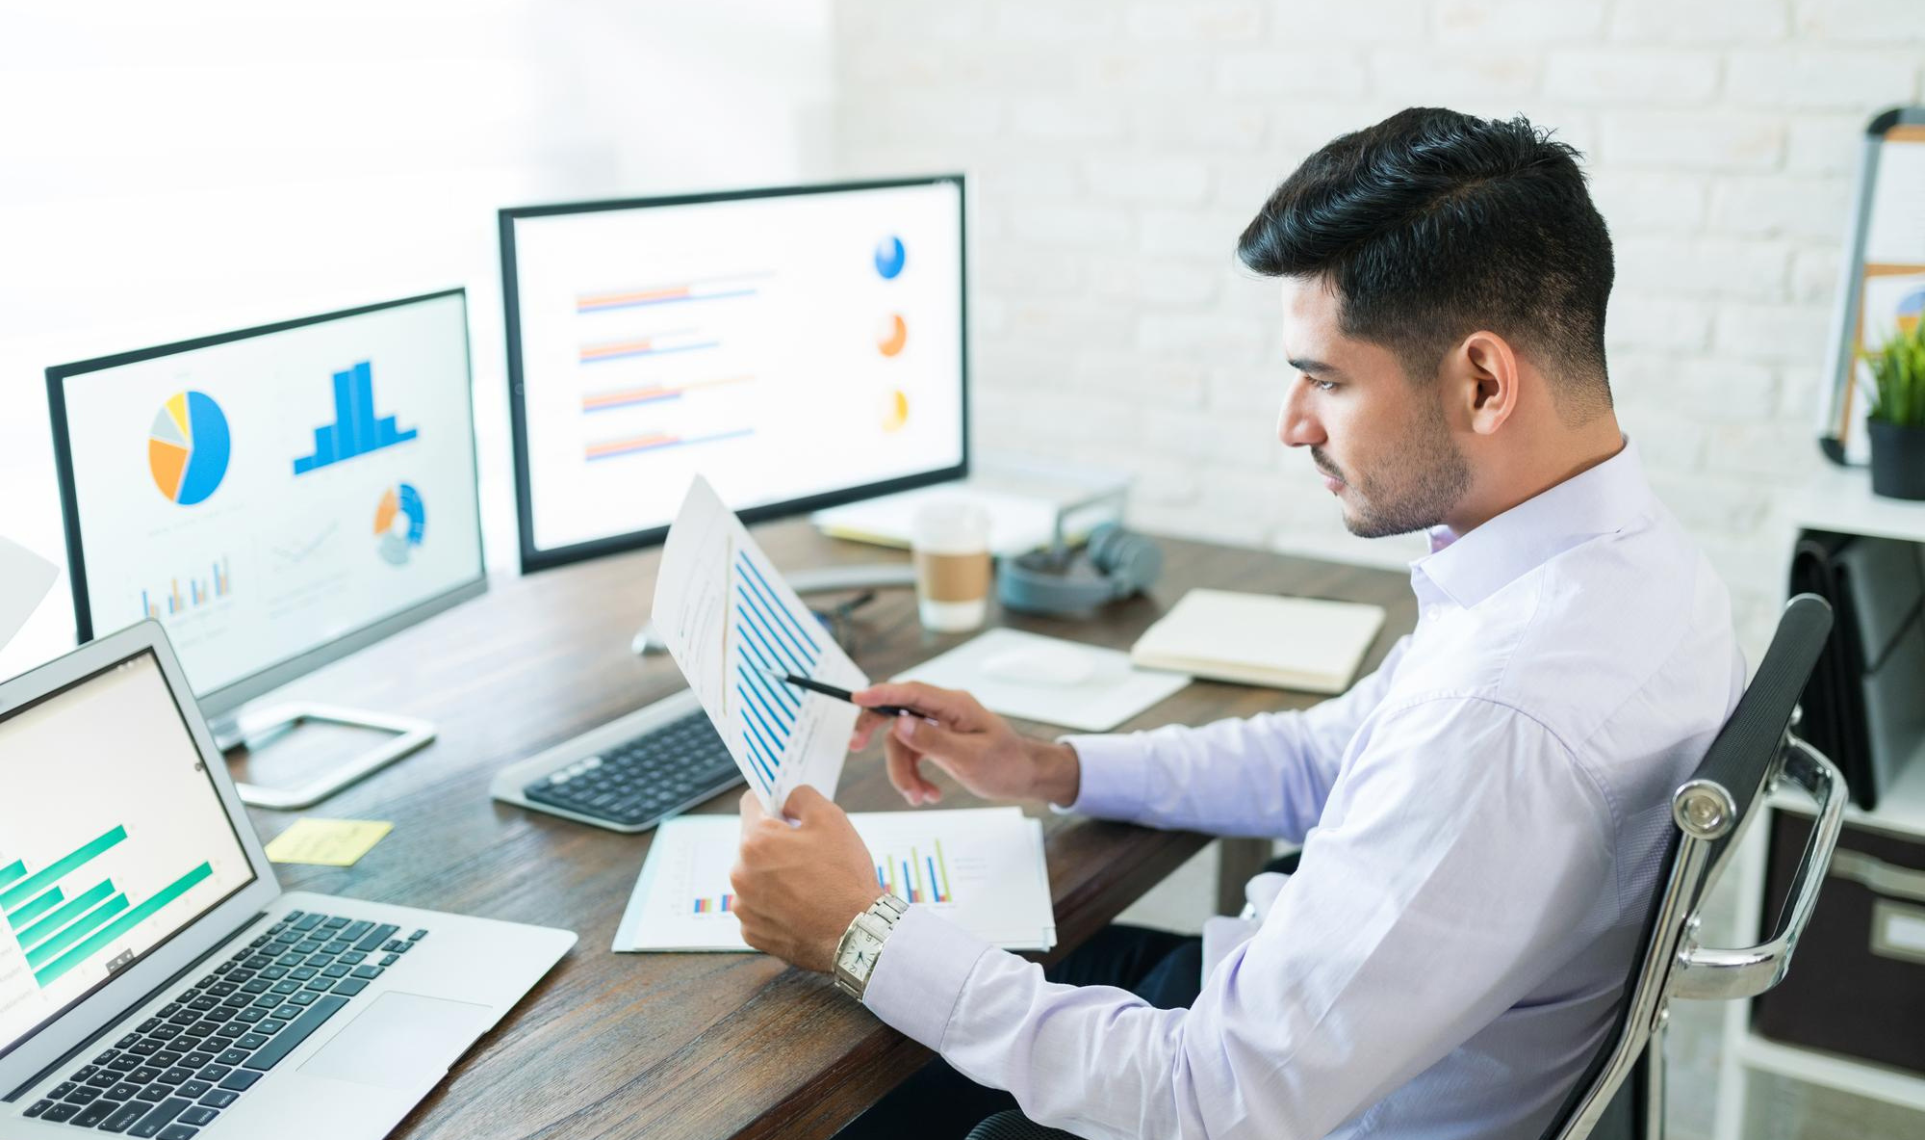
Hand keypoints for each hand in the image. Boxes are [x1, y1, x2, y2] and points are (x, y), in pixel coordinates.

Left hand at [729, 787, 879, 973]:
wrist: (858, 935)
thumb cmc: (845, 877)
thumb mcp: (832, 818)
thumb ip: (801, 795)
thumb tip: (786, 798)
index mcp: (755, 841)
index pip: (752, 803)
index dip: (773, 802)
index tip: (787, 812)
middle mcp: (740, 874)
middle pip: (753, 843)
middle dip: (776, 843)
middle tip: (808, 853)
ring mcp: (744, 907)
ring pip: (755, 876)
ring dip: (773, 875)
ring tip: (807, 884)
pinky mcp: (752, 933)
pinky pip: (758, 908)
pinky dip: (774, 905)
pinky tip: (800, 906)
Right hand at [847, 681, 1080, 807]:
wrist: (1025, 777)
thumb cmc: (1006, 765)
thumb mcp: (970, 758)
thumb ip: (934, 741)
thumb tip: (899, 725)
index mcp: (955, 705)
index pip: (911, 692)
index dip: (882, 693)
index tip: (856, 698)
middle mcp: (944, 710)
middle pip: (897, 713)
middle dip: (876, 733)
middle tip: (854, 746)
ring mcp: (939, 725)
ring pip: (902, 743)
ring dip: (904, 773)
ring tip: (920, 798)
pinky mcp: (937, 741)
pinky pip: (912, 755)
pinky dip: (915, 777)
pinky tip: (929, 795)